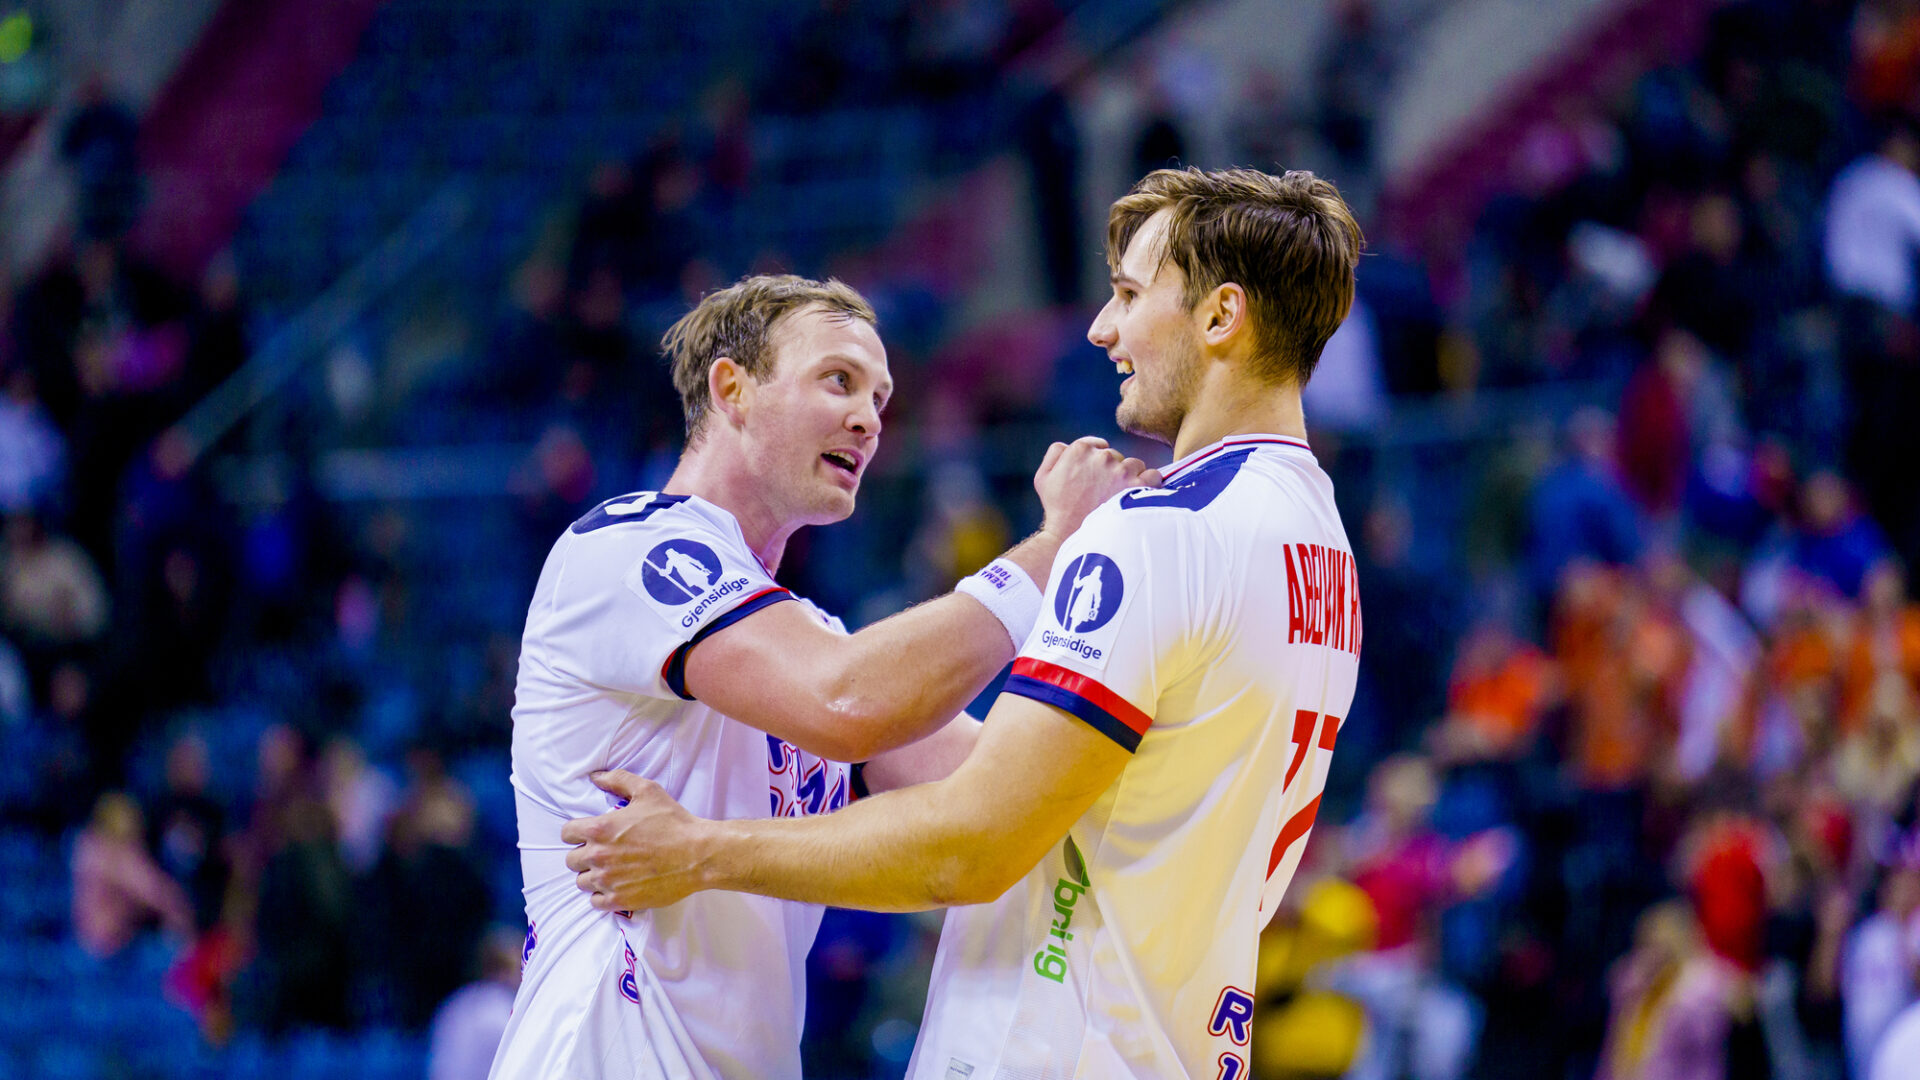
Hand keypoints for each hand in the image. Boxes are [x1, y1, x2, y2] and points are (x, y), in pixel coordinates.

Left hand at [561, 770, 711, 911]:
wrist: (697, 855)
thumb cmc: (673, 822)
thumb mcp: (647, 791)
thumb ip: (618, 780)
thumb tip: (596, 777)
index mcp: (600, 829)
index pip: (566, 833)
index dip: (576, 833)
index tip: (589, 835)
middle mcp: (598, 856)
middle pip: (571, 860)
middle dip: (584, 855)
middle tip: (603, 853)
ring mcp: (608, 880)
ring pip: (582, 882)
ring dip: (592, 876)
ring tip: (610, 870)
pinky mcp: (620, 899)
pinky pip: (595, 902)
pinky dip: (602, 895)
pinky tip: (616, 886)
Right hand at [1034, 436, 1160, 539]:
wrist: (1070, 538)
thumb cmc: (1057, 509)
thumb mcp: (1043, 478)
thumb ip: (1056, 453)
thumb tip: (1071, 445)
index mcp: (1079, 450)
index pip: (1098, 445)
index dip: (1097, 462)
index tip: (1096, 479)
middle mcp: (1102, 456)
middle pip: (1117, 456)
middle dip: (1113, 471)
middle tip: (1105, 492)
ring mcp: (1121, 471)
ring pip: (1135, 465)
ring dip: (1131, 478)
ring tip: (1120, 497)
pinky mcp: (1138, 486)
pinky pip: (1153, 476)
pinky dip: (1149, 485)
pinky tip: (1140, 497)